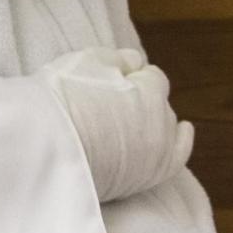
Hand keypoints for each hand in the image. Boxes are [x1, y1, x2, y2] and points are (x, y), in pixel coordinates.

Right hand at [39, 48, 193, 202]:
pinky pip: (179, 154)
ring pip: (165, 126)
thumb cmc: (64, 100)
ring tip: (124, 124)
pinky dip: (182, 141)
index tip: (110, 83)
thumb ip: (120, 57)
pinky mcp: (152, 175)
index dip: (131, 78)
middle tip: (109, 105)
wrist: (49, 150)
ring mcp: (159, 150)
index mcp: (149, 90)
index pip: (151, 77)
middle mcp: (162, 120)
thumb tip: (137, 62)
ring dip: (151, 121)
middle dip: (140, 100)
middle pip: (158, 102)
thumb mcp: (88, 60)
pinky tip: (184, 132)